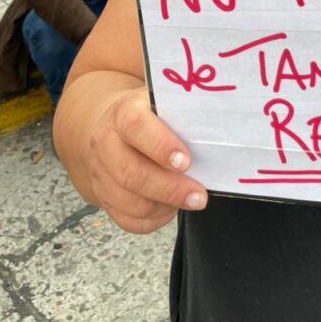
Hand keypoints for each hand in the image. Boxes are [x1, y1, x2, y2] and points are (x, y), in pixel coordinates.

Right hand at [88, 86, 207, 233]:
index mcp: (123, 113)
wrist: (113, 126)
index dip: (160, 145)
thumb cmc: (150, 115)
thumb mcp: (164, 102)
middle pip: (131, 173)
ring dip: (165, 205)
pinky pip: (127, 220)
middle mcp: (106, 143)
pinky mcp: (103, 197)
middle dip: (170, 188)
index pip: (135, 126)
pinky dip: (154, 219)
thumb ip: (184, 111)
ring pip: (130, 201)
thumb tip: (219, 126)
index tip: (186, 161)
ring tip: (192, 200)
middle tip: (199, 195)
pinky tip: (171, 208)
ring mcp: (101, 173)